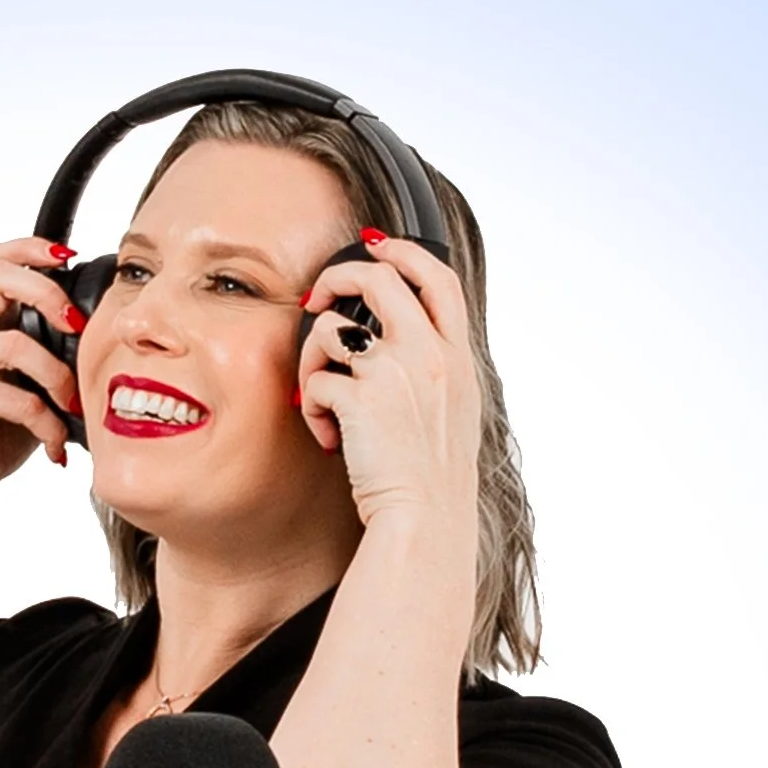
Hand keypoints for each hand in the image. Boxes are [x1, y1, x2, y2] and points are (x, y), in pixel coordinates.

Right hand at [0, 237, 85, 506]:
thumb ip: (58, 359)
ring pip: (12, 343)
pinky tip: (56, 445)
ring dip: (55, 374)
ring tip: (72, 405)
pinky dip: (46, 423)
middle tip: (76, 326)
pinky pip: (15, 399)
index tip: (70, 259)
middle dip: (46, 292)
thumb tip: (112, 347)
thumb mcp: (34, 386)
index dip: (31, 248)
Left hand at [294, 233, 482, 529]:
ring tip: (318, 397)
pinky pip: (315, 381)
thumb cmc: (434, 478)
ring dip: (311, 358)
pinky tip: (326, 438)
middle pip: (378, 278)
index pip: (438, 277)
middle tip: (316, 301)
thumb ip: (438, 369)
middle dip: (336, 278)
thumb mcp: (456, 411)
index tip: (374, 248)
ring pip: (331, 328)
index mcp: (456, 356)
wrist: (425, 520)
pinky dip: (311, 408)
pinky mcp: (359, 400)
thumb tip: (408, 341)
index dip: (403, 252)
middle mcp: (429, 354)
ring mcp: (394, 374)